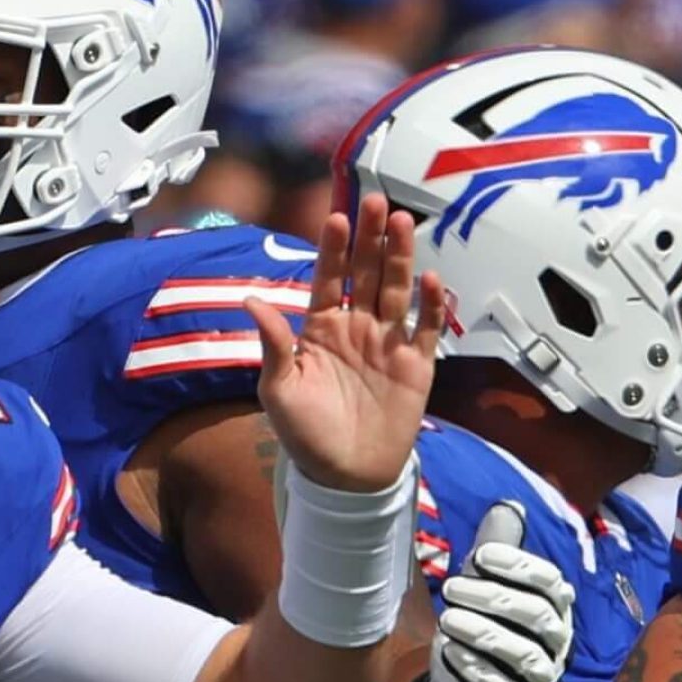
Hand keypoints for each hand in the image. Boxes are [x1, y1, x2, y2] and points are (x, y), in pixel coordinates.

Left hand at [252, 193, 444, 493]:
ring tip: (402, 223)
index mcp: (322, 329)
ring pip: (396, 290)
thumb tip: (251, 298)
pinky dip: (430, 305)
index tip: (337, 218)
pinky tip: (429, 279)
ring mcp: (388, 344)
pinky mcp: (416, 366)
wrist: (345, 479)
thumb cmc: (306, 435)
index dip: (334, 249)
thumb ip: (274, 343)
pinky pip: (426, 329)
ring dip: (400, 257)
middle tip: (377, 202)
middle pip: (366, 273)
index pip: (329, 278)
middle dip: (371, 238)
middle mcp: (357, 328)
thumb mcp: (278, 389)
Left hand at [433, 503, 574, 681]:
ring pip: (526, 655)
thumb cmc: (482, 636)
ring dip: (484, 634)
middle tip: (452, 588)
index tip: (480, 555)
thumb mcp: (485, 593)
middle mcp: (555, 642)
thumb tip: (508, 506)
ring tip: (448, 620)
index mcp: (553, 608)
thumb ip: (494, 554)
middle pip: (538, 616)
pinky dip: (479, 672)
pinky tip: (451, 654)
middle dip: (494, 598)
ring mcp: (541, 679)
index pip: (549, 583)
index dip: (518, 565)